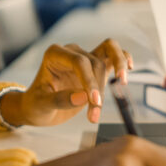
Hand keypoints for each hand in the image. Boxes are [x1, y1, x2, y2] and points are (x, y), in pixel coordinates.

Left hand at [0, 38, 131, 126]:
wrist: (38, 108)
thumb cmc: (36, 104)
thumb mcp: (42, 105)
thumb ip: (60, 100)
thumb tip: (84, 97)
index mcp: (55, 54)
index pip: (79, 62)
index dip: (89, 81)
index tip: (95, 101)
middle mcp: (71, 51)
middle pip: (95, 63)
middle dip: (99, 89)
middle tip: (94, 114)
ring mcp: (84, 56)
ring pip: (109, 50)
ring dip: (117, 70)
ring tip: (123, 84)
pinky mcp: (95, 65)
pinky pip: (113, 54)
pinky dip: (123, 58)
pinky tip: (129, 67)